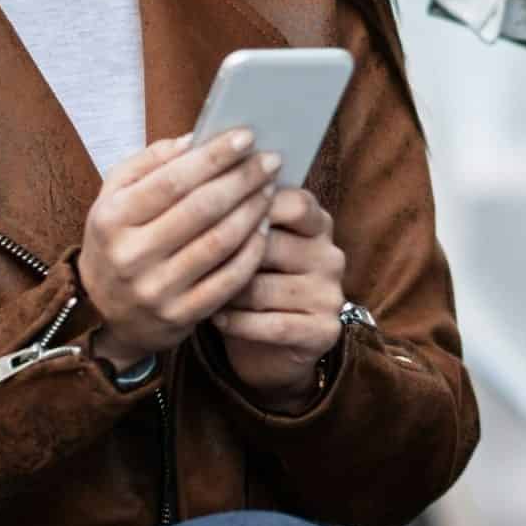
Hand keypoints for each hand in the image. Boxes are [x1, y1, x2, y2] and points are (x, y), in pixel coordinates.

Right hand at [77, 128, 283, 365]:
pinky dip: (252, 250)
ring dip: (253, 211)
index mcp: (112, 218)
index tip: (245, 137)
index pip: (172, 180)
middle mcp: (132, 255)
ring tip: (270, 190)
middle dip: (242, 180)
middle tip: (270, 161)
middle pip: (201, 209)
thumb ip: (148, 163)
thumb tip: (194, 140)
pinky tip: (264, 228)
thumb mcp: (113, 196)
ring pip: (219, 243)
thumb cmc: (116, 241)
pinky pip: (229, 279)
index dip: (213, 157)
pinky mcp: (181, 315)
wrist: (103, 312)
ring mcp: (157, 289)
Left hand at [211, 187, 344, 412]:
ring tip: (205, 293)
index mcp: (317, 223)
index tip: (214, 216)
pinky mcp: (323, 331)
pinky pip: (271, 325)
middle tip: (195, 263)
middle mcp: (330, 255)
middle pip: (270, 246)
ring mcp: (330, 295)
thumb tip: (207, 178)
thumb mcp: (249, 242)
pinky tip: (218, 319)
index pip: (293, 202)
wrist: (270, 347)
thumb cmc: (251, 280)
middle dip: (227, 257)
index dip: (251, 206)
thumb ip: (241, 211)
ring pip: (262, 288)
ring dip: (226, 294)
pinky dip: (237, 323)